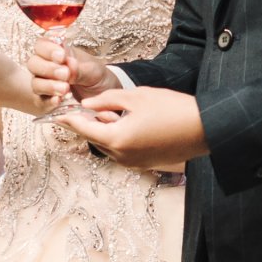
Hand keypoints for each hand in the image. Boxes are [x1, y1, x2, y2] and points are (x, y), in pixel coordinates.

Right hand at [27, 39, 121, 106]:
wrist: (102, 93)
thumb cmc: (94, 74)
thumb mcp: (92, 69)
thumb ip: (79, 67)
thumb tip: (69, 64)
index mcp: (56, 52)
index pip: (41, 45)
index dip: (48, 49)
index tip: (61, 56)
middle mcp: (46, 66)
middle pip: (33, 63)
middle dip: (48, 68)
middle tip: (65, 74)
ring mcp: (44, 84)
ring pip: (35, 83)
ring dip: (48, 85)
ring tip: (65, 88)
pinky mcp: (46, 101)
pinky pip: (40, 101)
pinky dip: (48, 101)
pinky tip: (58, 100)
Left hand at [58, 87, 206, 169]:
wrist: (205, 128)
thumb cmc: (172, 109)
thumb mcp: (136, 97)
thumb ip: (107, 100)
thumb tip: (88, 105)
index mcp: (116, 139)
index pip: (83, 129)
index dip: (68, 119)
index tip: (56, 114)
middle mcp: (121, 157)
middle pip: (95, 138)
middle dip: (88, 123)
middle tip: (83, 108)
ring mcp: (133, 163)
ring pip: (108, 145)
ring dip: (105, 130)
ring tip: (113, 112)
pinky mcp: (144, 164)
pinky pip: (122, 150)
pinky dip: (119, 137)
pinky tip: (128, 122)